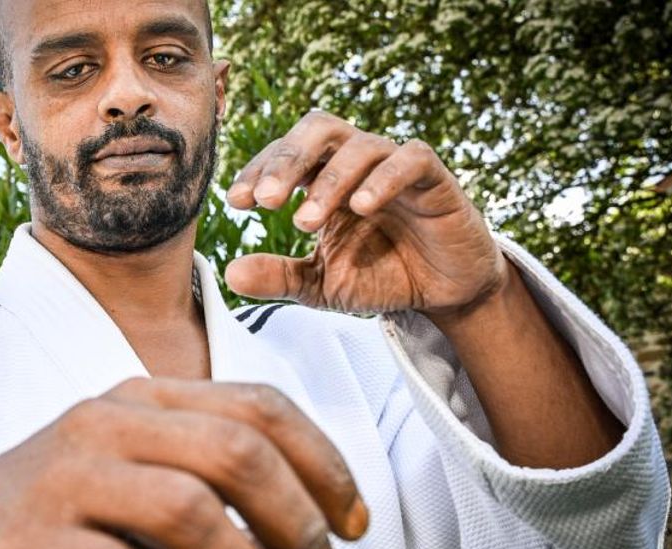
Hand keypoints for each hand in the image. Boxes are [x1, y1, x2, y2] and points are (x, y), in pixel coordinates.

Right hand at [0, 378, 367, 548]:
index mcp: (144, 398)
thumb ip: (215, 495)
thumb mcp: (140, 479)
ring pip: (190, 514)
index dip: (325, 465)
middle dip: (299, 528)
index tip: (353, 528)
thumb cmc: (61, 513)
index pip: (260, 408)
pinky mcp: (32, 544)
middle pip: (238, 455)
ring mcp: (67, 479)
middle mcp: (108, 424)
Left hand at [225, 109, 507, 318]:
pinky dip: (384, 178)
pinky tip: (361, 206)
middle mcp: (356, 162)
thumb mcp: (320, 285)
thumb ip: (279, 277)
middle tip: (264, 200)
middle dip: (285, 161)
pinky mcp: (434, 178)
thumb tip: (230, 273)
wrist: (440, 295)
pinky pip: (409, 159)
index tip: (237, 201)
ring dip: (327, 181)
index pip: (285, 155)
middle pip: (317, 130)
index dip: (259, 170)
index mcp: (323, 178)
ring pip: (358, 145)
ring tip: (305, 222)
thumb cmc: (379, 276)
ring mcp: (395, 165)